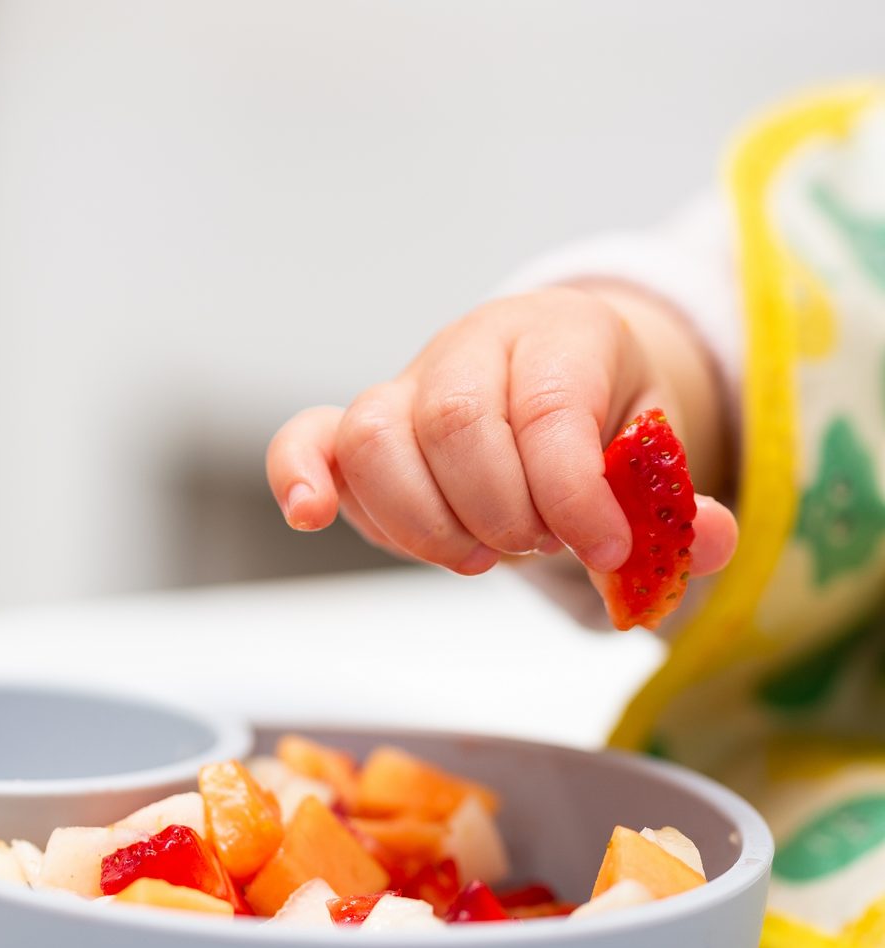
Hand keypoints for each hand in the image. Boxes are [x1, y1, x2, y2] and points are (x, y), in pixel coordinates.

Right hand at [266, 286, 736, 579]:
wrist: (548, 383)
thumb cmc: (601, 421)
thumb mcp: (657, 453)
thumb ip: (678, 501)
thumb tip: (708, 541)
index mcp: (561, 334)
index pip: (549, 406)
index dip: (573, 492)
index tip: (606, 551)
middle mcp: (473, 345)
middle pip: (457, 423)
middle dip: (503, 511)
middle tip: (537, 544)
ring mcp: (406, 384)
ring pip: (377, 437)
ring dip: (427, 522)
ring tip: (478, 554)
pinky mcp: (358, 427)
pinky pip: (307, 437)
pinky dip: (299, 476)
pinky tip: (312, 516)